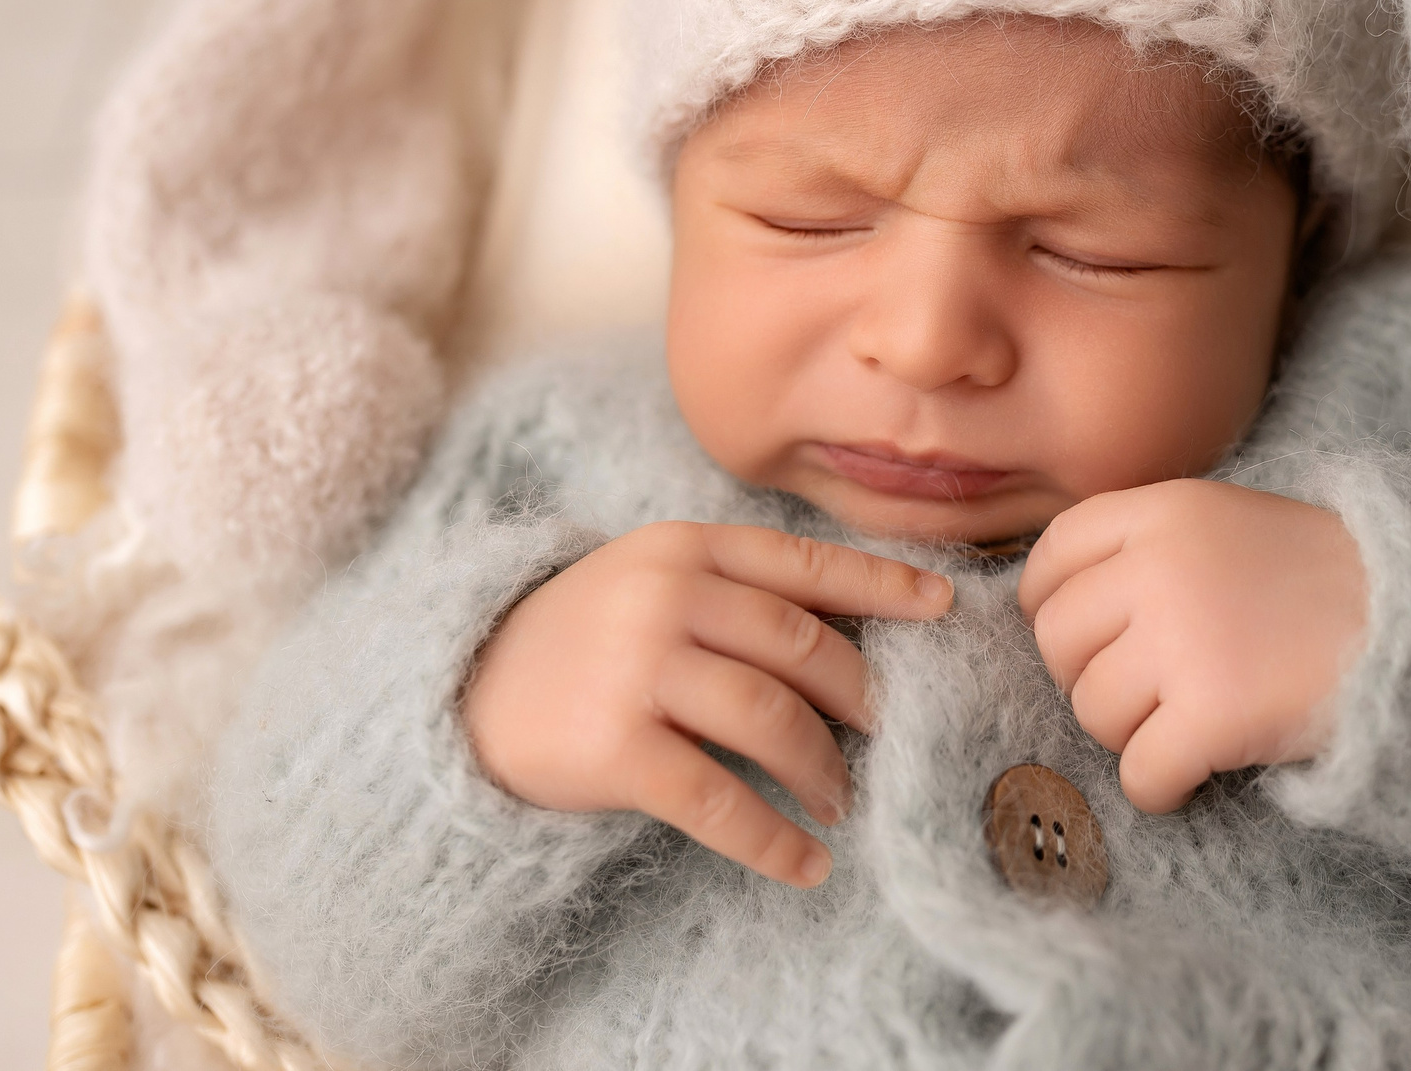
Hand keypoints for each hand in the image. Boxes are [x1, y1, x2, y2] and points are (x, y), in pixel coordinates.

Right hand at [463, 521, 951, 887]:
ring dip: (823, 769)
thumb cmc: (589, 635)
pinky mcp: (614, 748)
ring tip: (838, 798)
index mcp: (686, 546)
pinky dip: (773, 839)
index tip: (943, 608)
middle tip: (881, 732)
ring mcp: (638, 669)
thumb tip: (863, 629)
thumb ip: (742, 590)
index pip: (805, 564)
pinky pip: (719, 799)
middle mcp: (667, 596)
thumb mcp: (657, 580)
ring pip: (772, 719)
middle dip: (857, 696)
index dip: (882, 586)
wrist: (468, 688)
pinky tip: (806, 864)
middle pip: (801, 646)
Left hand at [1017, 480, 1367, 813]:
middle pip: (1059, 640)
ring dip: (1130, 734)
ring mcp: (1185, 642)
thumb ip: (1152, 549)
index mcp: (1166, 511)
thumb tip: (1052, 607)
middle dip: (1089, 676)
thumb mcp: (1231, 524)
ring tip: (1186, 725)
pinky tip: (1192, 776)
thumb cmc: (1326, 582)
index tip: (1076, 636)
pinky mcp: (1213, 716)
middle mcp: (1161, 568)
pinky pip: (1140, 774)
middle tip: (1145, 692)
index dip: (1049, 602)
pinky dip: (1159, 787)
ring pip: (1093, 711)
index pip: (1056, 553)